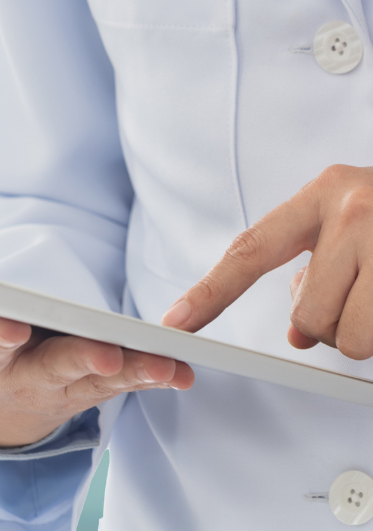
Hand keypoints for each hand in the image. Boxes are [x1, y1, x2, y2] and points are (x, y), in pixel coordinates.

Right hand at [0, 283, 193, 446]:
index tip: (11, 325)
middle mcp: (25, 374)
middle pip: (54, 369)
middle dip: (77, 362)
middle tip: (101, 354)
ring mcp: (61, 380)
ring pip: (98, 377)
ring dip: (130, 371)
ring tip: (162, 365)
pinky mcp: (89, 378)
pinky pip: (123, 379)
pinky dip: (150, 374)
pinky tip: (179, 369)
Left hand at [161, 165, 372, 358]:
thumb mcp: (348, 223)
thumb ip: (312, 269)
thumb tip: (298, 336)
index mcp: (322, 194)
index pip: (250, 250)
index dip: (210, 291)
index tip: (175, 320)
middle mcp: (350, 212)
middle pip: (304, 314)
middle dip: (324, 325)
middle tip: (354, 299)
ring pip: (345, 335)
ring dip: (359, 334)